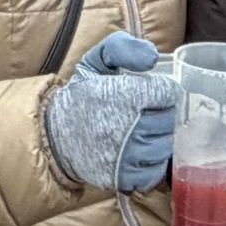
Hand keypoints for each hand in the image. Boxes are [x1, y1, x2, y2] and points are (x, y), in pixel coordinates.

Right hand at [44, 32, 178, 191]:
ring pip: (166, 146)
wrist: (54, 136)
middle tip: (150, 113)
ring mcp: (126, 156)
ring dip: (161, 139)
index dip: (164, 90)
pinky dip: (153, 163)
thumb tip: (153, 57)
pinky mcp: (123, 178)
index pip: (168, 92)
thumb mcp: (95, 62)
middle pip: (170, 119)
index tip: (153, 92)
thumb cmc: (82, 97)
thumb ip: (121, 48)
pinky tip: (142, 153)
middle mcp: (127, 126)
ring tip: (147, 132)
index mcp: (123, 95)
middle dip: (164, 114)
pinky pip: (155, 172)